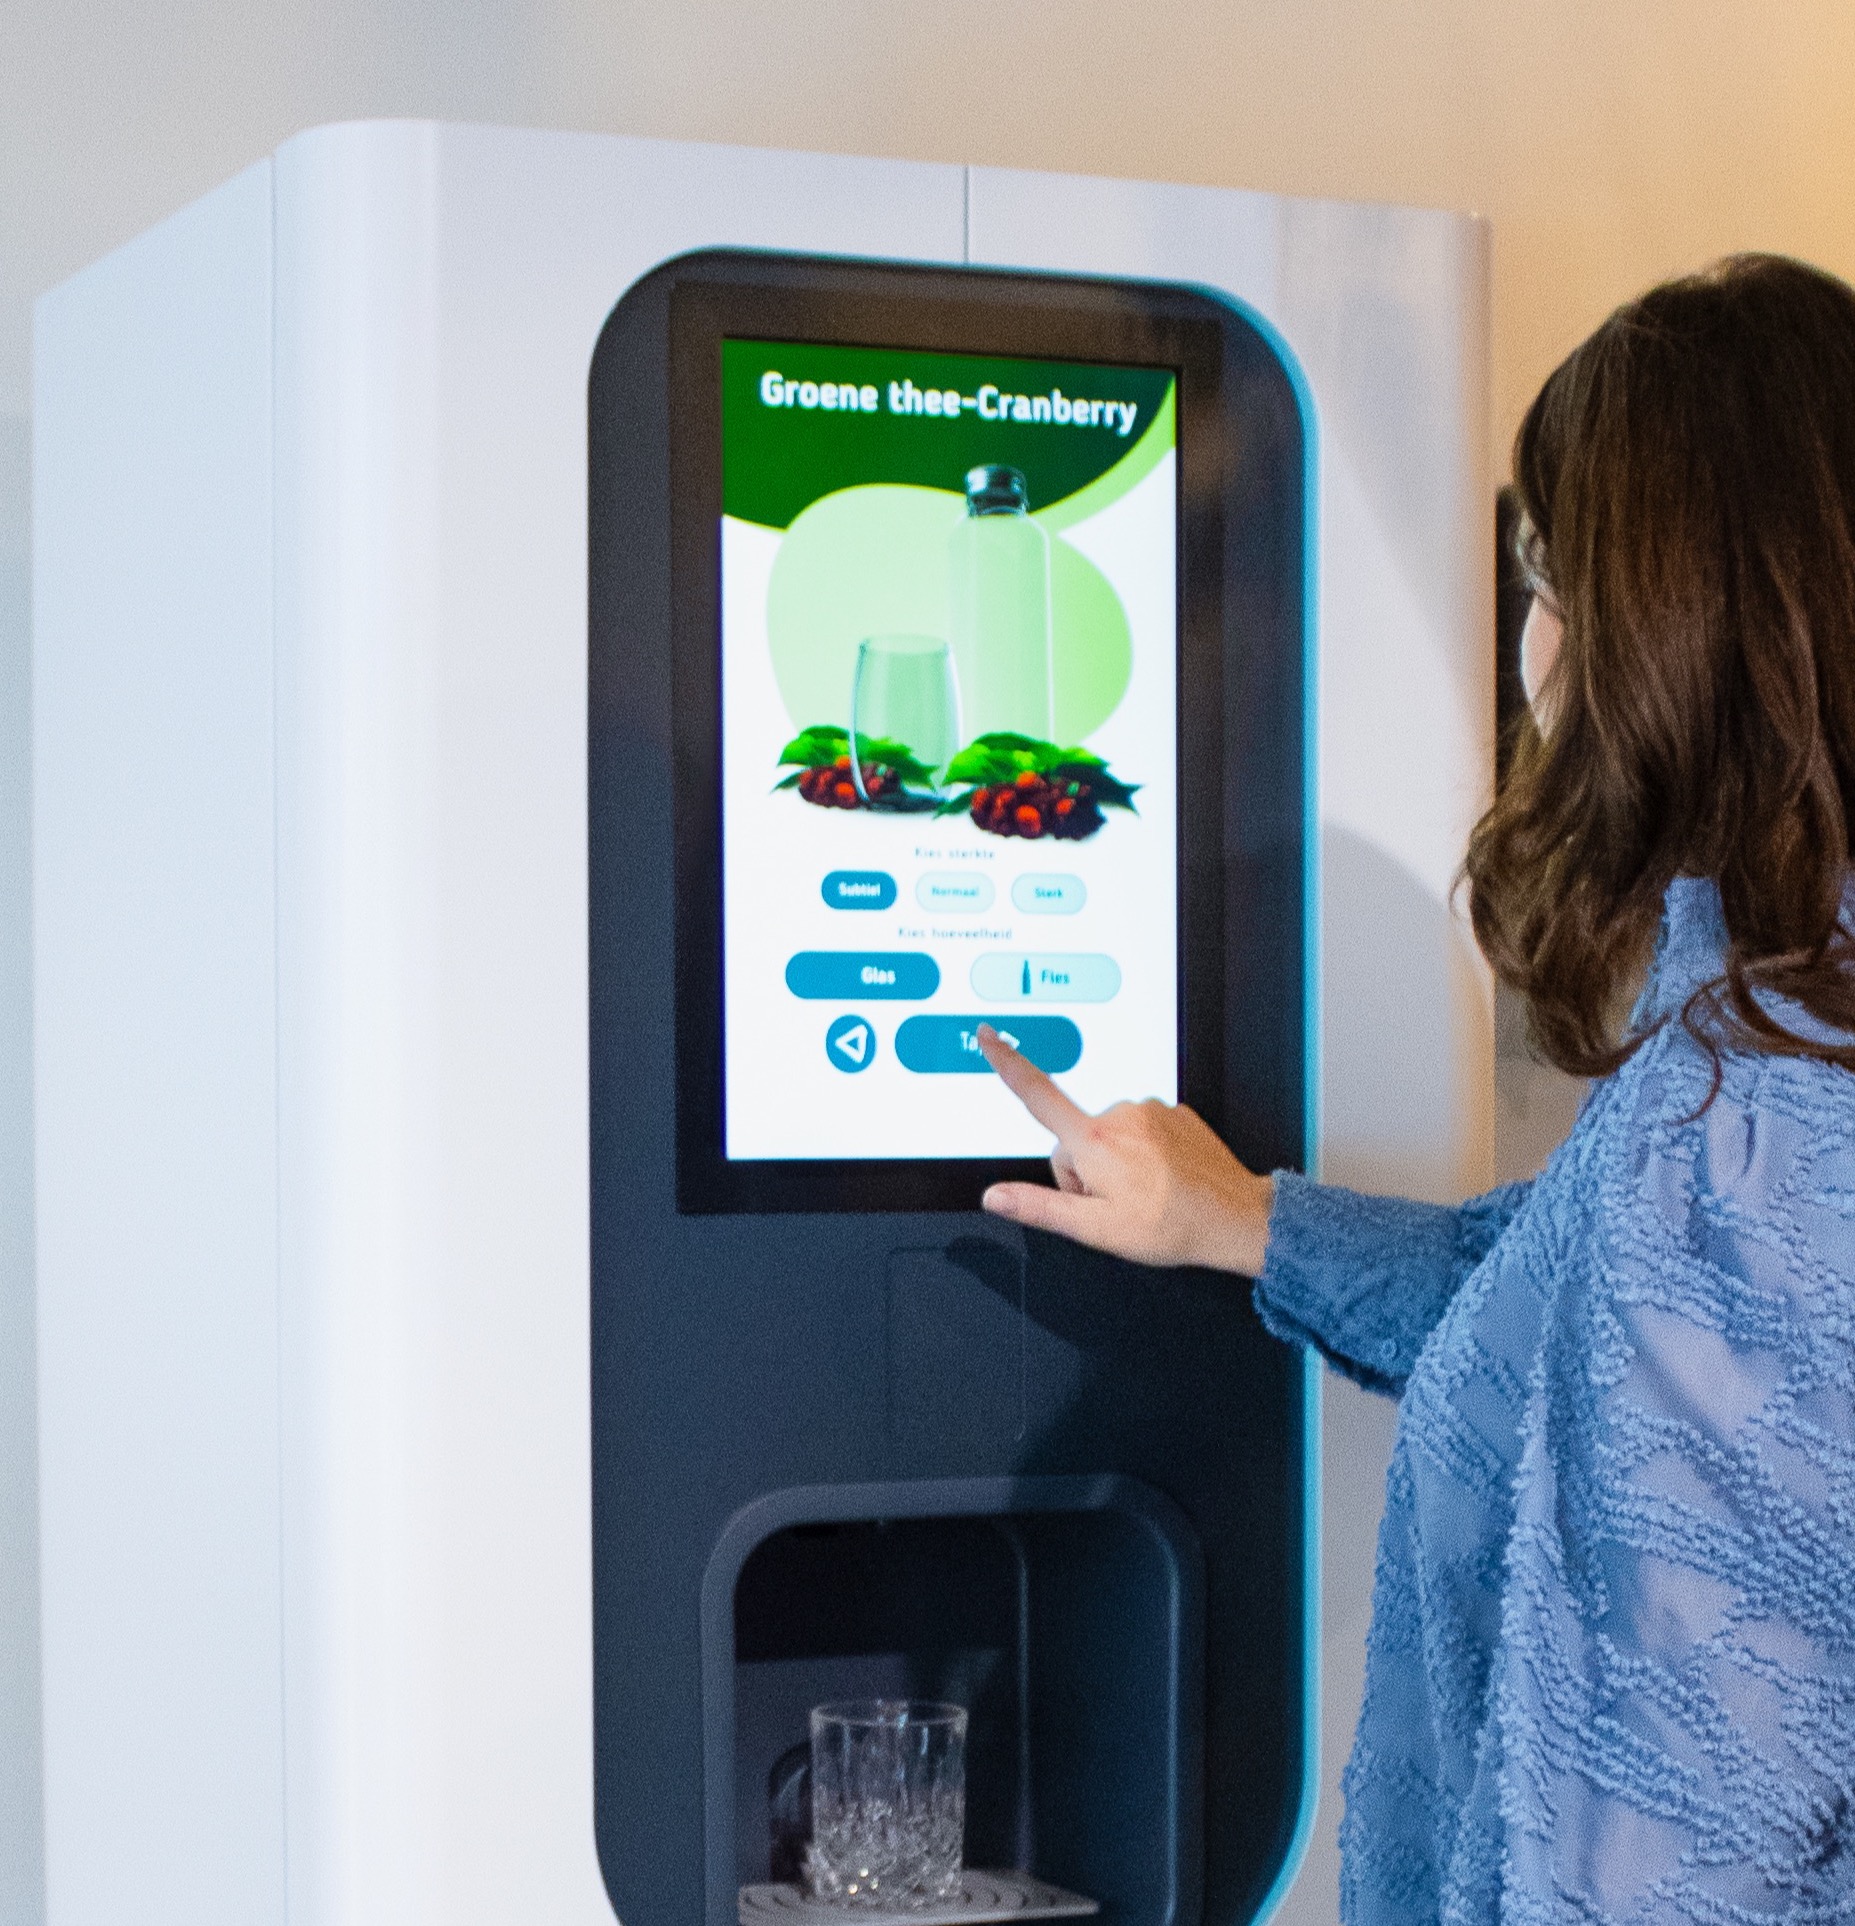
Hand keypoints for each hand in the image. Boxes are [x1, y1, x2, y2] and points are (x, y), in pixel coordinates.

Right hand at [975, 1024, 1274, 1274]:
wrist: (1235, 1218)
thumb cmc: (1173, 1225)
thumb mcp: (1097, 1229)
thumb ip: (1040, 1208)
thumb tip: (996, 1196)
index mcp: (1094, 1142)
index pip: (1037, 1094)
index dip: (1007, 1063)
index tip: (988, 1036)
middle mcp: (1121, 1115)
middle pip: (1074, 1136)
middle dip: (1083, 1169)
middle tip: (1113, 1202)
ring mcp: (1150, 1110)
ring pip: (1107, 1135)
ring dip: (1114, 1161)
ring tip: (1144, 1192)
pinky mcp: (1174, 1112)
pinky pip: (1139, 1129)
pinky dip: (1142, 1152)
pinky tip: (1161, 1178)